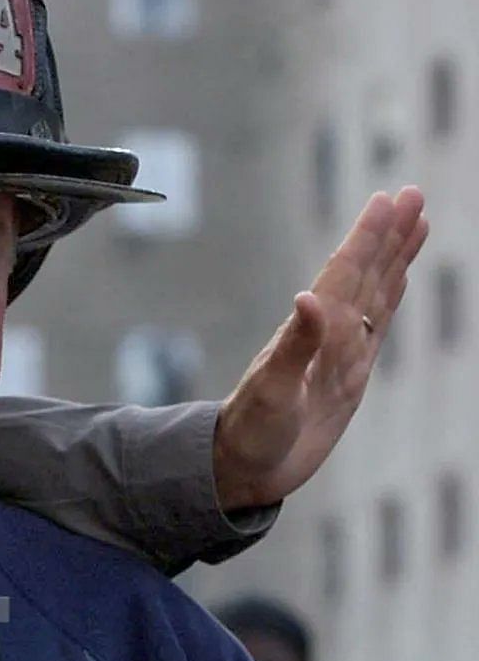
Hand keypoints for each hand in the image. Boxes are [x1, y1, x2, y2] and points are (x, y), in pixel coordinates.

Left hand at [214, 187, 427, 507]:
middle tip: (412, 193)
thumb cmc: (250, 432)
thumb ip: (293, 347)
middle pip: (365, 273)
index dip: (368, 237)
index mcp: (310, 332)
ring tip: (416, 221)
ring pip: (375, 292)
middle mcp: (328, 334)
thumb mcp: (272, 391)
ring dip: (395, 257)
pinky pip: (377, 325)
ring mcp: (340, 351)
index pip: (345, 273)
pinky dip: (391, 297)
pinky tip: (399, 277)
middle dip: (389, 235)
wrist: (244, 467)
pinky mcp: (349, 374)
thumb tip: (307, 297)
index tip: (389, 200)